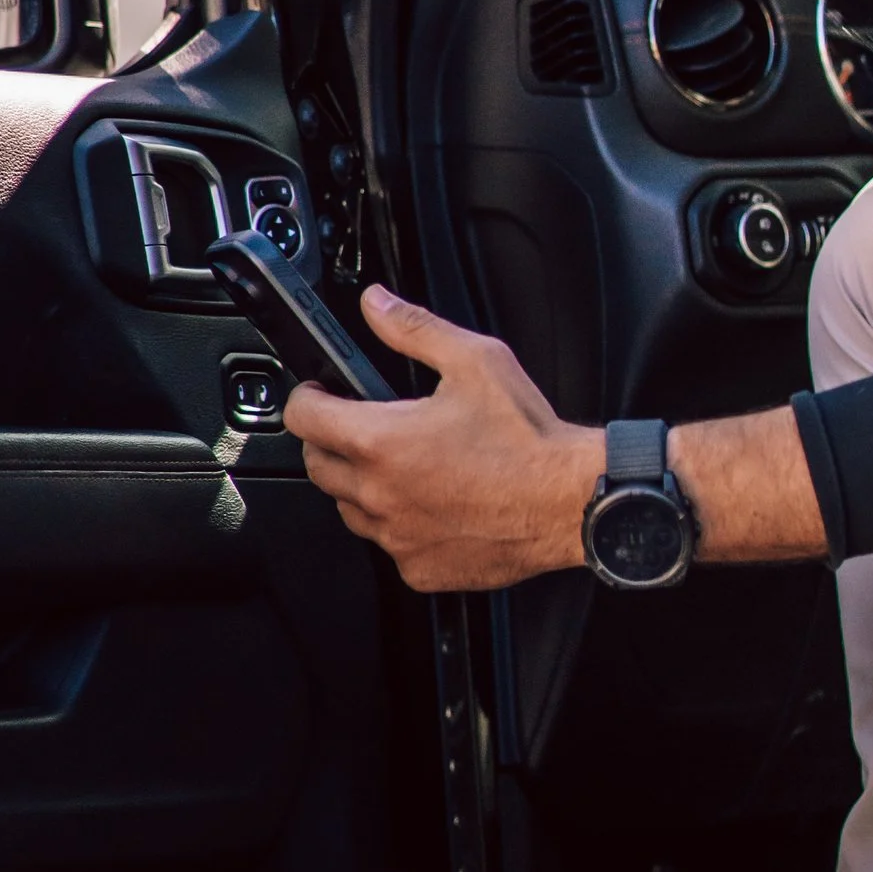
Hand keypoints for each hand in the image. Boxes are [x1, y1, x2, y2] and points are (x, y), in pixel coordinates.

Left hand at [284, 289, 599, 592]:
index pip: (302, 418)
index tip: (321, 394)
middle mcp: (379, 494)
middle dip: (331, 441)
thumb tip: (376, 304)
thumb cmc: (528, 439)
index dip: (307, 398)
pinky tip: (432, 503)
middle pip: (316, 466)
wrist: (570, 501)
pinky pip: (388, 544)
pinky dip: (399, 524)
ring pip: (349, 509)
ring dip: (362, 485)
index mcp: (381, 441)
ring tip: (405, 465)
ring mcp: (396, 536)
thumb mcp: (475, 360)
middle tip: (365, 426)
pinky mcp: (418, 567)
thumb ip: (414, 328)